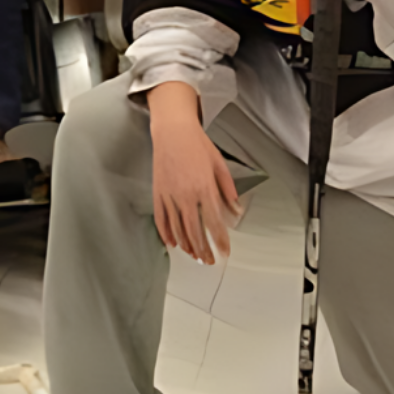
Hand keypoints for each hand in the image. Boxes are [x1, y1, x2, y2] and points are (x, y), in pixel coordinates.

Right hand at [148, 86, 240, 264]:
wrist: (173, 131)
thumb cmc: (198, 144)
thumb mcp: (219, 163)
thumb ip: (227, 188)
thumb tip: (235, 208)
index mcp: (204, 187)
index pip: (214, 222)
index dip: (220, 241)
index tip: (225, 252)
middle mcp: (186, 195)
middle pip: (195, 231)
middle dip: (203, 250)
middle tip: (209, 261)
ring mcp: (170, 195)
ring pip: (177, 229)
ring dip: (187, 246)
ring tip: (194, 256)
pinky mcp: (158, 193)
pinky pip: (161, 220)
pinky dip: (166, 234)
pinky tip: (173, 244)